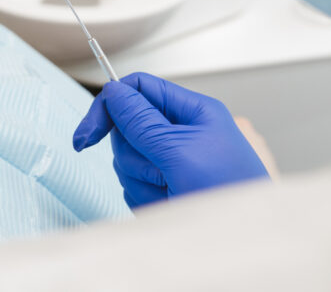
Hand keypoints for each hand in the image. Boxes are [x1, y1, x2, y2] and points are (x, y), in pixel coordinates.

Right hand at [73, 73, 267, 208]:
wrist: (242, 240)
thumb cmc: (229, 192)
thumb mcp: (180, 151)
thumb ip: (142, 121)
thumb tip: (113, 91)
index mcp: (192, 112)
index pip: (139, 89)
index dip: (110, 105)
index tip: (89, 133)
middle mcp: (180, 133)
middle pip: (128, 129)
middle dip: (136, 154)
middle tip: (161, 170)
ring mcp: (172, 162)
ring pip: (128, 161)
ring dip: (143, 180)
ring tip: (173, 191)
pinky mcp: (165, 187)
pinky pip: (134, 186)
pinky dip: (146, 198)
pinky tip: (170, 204)